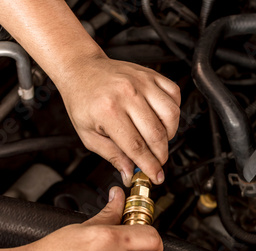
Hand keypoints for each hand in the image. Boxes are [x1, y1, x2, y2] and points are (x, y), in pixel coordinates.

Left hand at [57, 54, 180, 185]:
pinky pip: (174, 94)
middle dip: (161, 155)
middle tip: (158, 162)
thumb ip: (111, 155)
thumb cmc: (82, 100)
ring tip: (159, 140)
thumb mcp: (88, 134)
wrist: (81, 69)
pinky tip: (162, 119)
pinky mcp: (151, 75)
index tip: (155, 176)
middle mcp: (127, 94)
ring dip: (170, 134)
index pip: (136, 146)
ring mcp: (142, 82)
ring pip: (171, 114)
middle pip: (156, 133)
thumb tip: (129, 173)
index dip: (149, 165)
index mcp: (108, 110)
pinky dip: (174, 111)